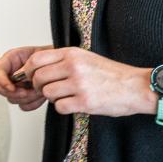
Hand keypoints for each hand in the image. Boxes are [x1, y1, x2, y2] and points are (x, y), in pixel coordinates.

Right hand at [0, 45, 50, 111]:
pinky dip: (33, 103)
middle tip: (27, 92)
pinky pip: (23, 106)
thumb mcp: (39, 55)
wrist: (60, 65)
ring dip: (27, 98)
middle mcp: (11, 73)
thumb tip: (18, 77)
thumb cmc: (50, 55)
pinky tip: (40, 96)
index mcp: (11, 59)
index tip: (12, 87)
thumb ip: (27, 65)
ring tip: (39, 90)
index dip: (1, 81)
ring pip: (11, 99)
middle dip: (14, 93)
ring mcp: (16, 86)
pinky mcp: (24, 96)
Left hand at [26, 47, 152, 117]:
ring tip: (66, 96)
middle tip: (48, 89)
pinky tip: (74, 103)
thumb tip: (38, 68)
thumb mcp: (86, 57)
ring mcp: (78, 84)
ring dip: (53, 97)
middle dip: (39, 86)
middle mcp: (73, 66)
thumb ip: (64, 60)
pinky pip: (59, 107)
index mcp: (72, 53)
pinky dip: (63, 108)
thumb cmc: (111, 74)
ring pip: (47, 93)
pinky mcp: (84, 102)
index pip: (36, 59)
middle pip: (38, 77)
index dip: (28, 70)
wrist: (134, 86)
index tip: (31, 77)